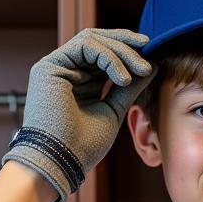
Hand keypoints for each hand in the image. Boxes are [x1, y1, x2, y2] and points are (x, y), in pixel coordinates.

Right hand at [2, 28, 156, 201]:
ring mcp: (56, 66)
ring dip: (122, 52)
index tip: (152, 58)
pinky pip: (85, 46)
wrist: (62, 161)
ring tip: (140, 69)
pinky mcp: (49, 66)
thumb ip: (129, 88)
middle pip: (99, 41)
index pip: (105, 54)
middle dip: (127, 45)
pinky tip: (123, 78)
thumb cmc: (84, 145)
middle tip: (150, 51)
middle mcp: (66, 70)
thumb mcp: (114, 109)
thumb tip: (153, 66)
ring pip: (93, 40)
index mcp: (80, 81)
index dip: (128, 51)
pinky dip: (109, 57)